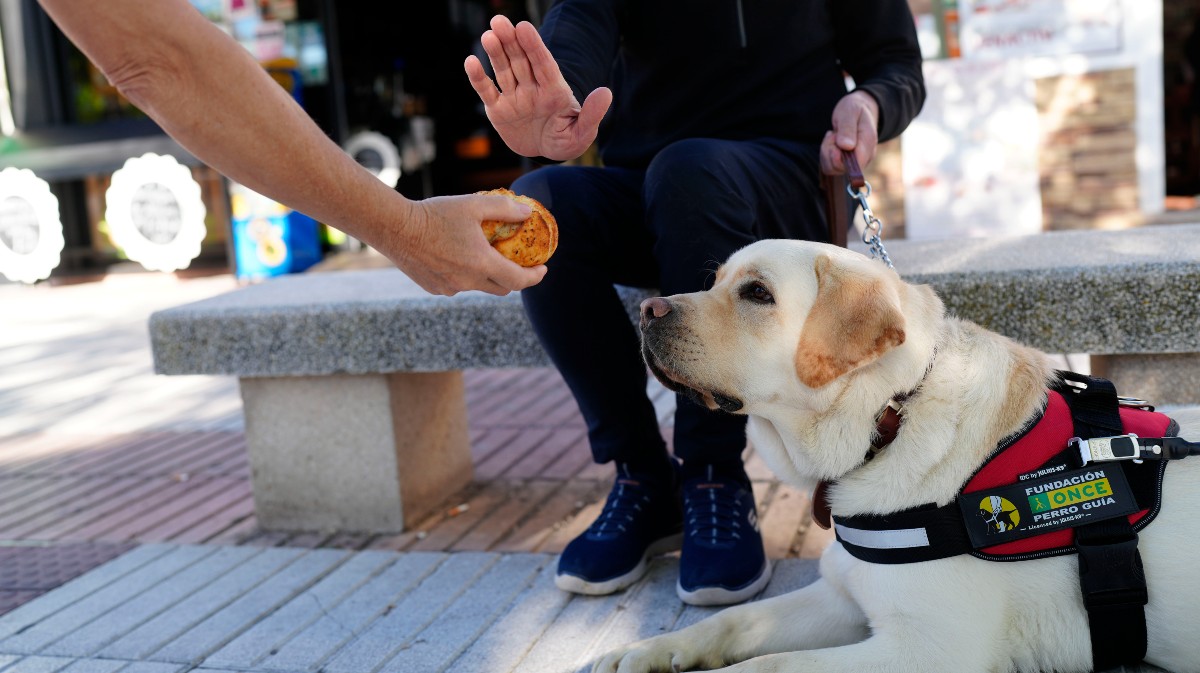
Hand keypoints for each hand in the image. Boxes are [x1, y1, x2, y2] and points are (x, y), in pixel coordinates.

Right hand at [387, 193, 546, 295]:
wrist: (395, 228)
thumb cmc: (435, 214)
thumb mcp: (473, 205)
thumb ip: (505, 209)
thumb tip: (528, 213)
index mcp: (481, 264)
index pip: (519, 281)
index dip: (535, 277)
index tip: (543, 269)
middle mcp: (467, 282)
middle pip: (502, 288)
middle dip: (514, 278)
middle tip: (518, 263)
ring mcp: (450, 288)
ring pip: (478, 286)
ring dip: (487, 275)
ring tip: (483, 255)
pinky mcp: (434, 288)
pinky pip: (457, 286)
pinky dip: (464, 275)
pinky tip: (456, 257)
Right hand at [464, 15, 611, 161]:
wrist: (546, 153)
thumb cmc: (567, 140)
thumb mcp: (582, 133)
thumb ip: (592, 114)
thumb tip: (606, 92)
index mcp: (554, 91)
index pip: (544, 65)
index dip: (534, 46)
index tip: (525, 27)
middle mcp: (532, 89)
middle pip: (521, 61)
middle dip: (511, 41)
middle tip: (500, 21)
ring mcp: (514, 97)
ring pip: (503, 71)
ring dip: (495, 53)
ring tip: (489, 35)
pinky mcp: (498, 110)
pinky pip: (487, 91)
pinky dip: (478, 78)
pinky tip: (471, 61)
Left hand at [820, 91, 879, 175]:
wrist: (858, 110)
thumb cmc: (855, 110)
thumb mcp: (850, 112)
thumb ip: (848, 129)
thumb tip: (847, 146)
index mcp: (868, 144)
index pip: (856, 164)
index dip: (840, 158)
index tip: (834, 139)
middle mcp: (864, 157)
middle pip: (840, 168)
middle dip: (830, 151)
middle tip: (834, 133)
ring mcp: (855, 163)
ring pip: (832, 168)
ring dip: (826, 152)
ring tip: (833, 135)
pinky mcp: (846, 164)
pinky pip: (829, 167)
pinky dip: (825, 154)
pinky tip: (832, 141)